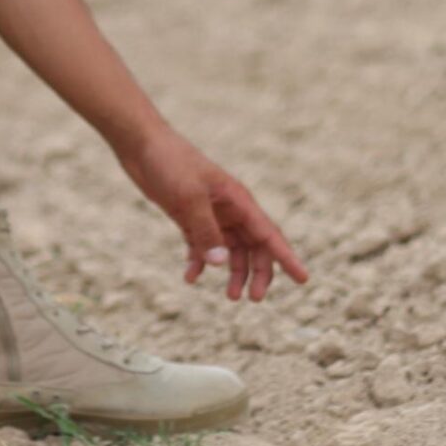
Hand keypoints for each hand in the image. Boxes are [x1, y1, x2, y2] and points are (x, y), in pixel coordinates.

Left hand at [117, 129, 309, 301]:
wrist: (142, 145)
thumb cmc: (170, 164)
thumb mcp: (188, 198)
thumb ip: (205, 232)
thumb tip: (221, 265)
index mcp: (238, 201)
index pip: (269, 235)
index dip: (287, 258)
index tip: (303, 279)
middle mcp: (230, 209)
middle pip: (254, 247)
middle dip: (259, 273)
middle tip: (255, 299)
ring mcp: (211, 214)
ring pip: (231, 250)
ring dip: (233, 272)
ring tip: (229, 297)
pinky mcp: (190, 217)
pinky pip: (203, 246)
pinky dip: (200, 262)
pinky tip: (190, 276)